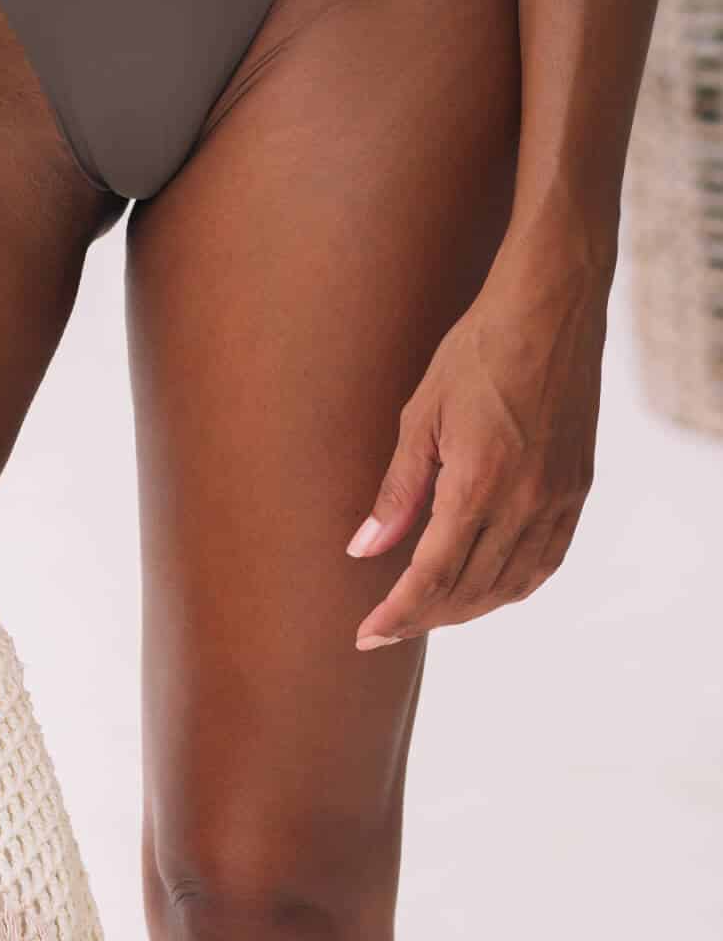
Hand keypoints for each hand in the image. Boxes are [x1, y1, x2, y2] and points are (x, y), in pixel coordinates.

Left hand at [347, 255, 606, 651]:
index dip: (397, 614)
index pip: (431, 576)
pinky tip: (484, 589)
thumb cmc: (479, 350)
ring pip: (509, 585)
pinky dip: (511, 586)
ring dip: (466, 609)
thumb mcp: (422, 417)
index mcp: (478, 483)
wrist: (554, 306)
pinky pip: (546, 561)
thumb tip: (363, 551)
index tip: (367, 634)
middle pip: (469, 590)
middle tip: (388, 626)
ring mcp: (558, 498)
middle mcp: (525, 500)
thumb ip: (397, 493)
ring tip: (429, 613)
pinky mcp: (578, 489)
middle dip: (423, 617)